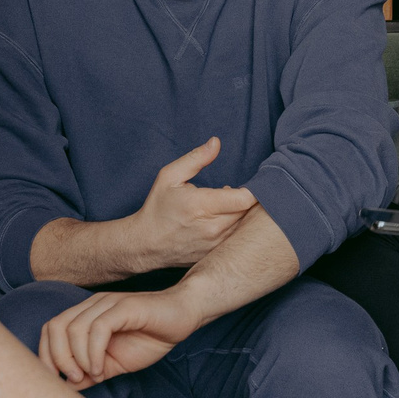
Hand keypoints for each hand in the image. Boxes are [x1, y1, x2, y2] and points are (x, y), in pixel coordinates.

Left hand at [40, 289, 197, 386]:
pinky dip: (93, 353)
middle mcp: (92, 306)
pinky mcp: (124, 307)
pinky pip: (98, 328)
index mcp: (86, 315)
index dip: (46, 355)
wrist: (184, 316)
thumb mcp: (114, 363)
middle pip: (55, 327)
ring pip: (74, 329)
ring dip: (78, 359)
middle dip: (57, 358)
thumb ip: (90, 373)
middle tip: (74, 378)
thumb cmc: (150, 338)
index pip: (50, 329)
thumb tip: (65, 388)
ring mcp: (107, 304)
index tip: (57, 380)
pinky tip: (101, 369)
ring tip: (93, 375)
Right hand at [132, 137, 254, 266]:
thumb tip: (216, 142)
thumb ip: (196, 158)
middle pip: (249, 213)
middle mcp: (212, 228)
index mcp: (202, 206)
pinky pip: (237, 240)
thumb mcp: (170, 176)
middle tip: (236, 193)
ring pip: (245, 228)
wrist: (145, 244)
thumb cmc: (158, 207)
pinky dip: (237, 229)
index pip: (245, 199)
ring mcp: (215, 245)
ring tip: (228, 206)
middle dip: (249, 200)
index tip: (250, 183)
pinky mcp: (216, 255)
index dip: (253, 189)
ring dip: (243, 215)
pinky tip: (225, 221)